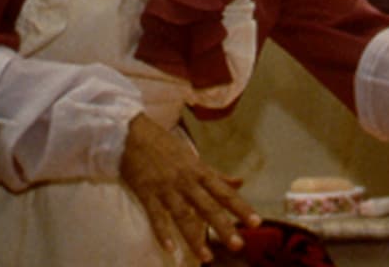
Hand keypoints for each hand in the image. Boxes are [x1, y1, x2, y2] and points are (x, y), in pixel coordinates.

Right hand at [120, 113, 261, 262]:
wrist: (132, 134)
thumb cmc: (165, 146)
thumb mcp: (193, 158)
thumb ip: (216, 174)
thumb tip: (240, 182)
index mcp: (200, 172)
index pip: (225, 193)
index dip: (241, 208)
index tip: (256, 222)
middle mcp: (186, 181)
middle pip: (208, 207)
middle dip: (223, 226)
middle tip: (238, 245)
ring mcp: (166, 188)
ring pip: (184, 216)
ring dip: (195, 237)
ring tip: (207, 257)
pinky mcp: (146, 193)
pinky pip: (156, 216)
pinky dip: (162, 233)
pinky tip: (171, 249)